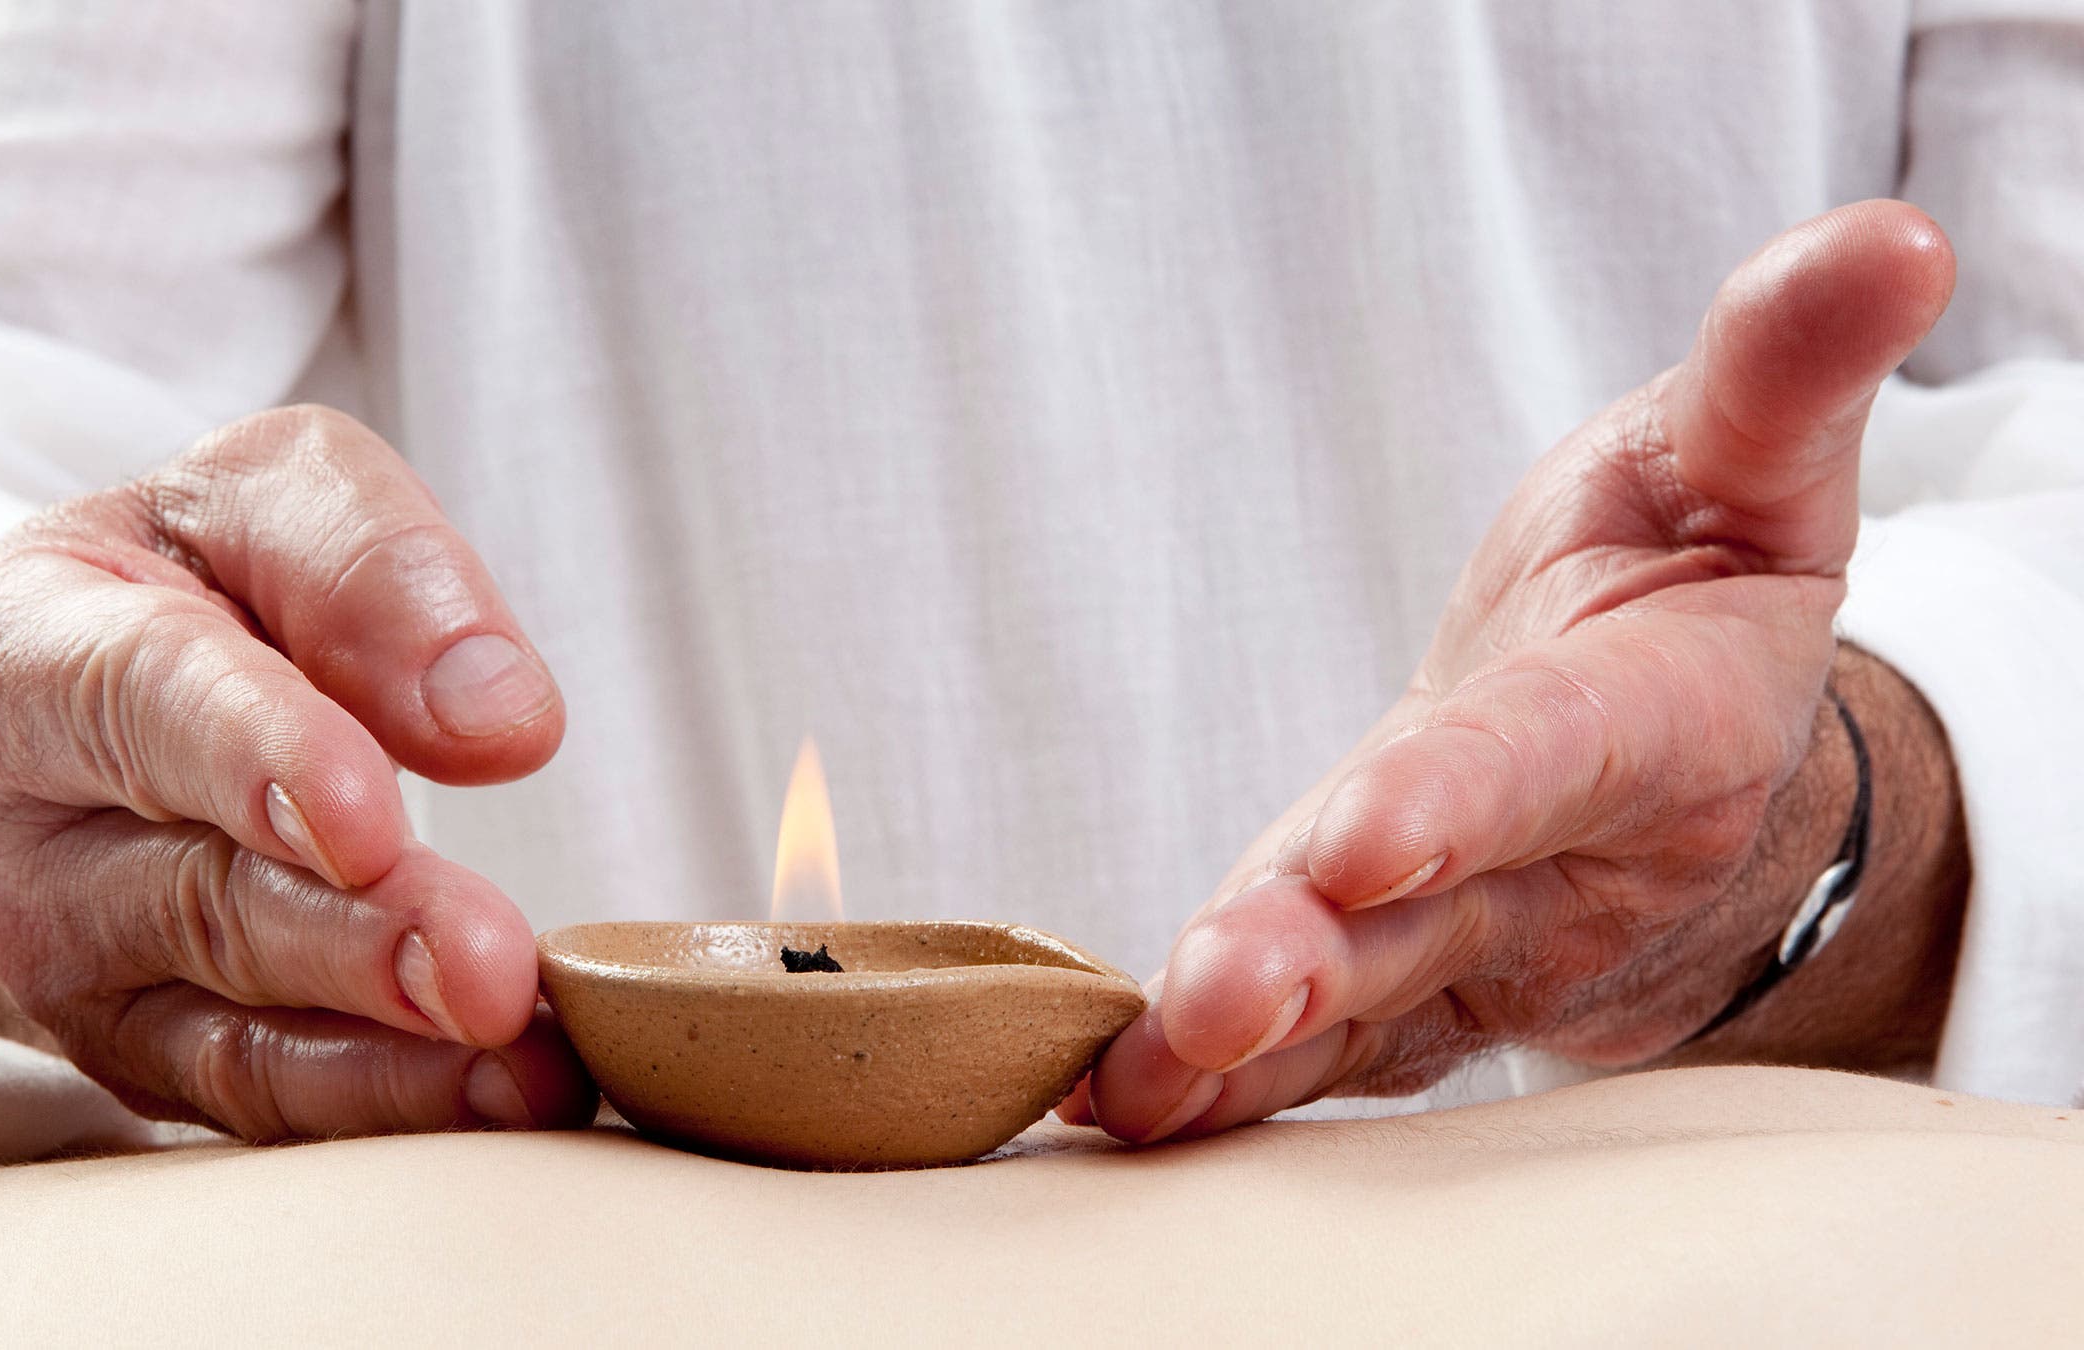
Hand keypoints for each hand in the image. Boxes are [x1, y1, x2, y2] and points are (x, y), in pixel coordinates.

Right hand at [0, 406, 596, 1139]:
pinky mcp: (134, 1049)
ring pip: (229, 1024)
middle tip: (489, 970)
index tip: (374, 818)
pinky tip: (500, 1090)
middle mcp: (15, 826)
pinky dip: (384, 1101)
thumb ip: (376, 571)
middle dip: (357, 935)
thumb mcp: (269, 498)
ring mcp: (66, 959)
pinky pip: (258, 1096)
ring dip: (391, 1046)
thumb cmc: (187, 576)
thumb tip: (496, 714)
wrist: (73, 687)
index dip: (258, 759)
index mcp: (16, 646)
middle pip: (198, 892)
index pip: (136, 698)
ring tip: (523, 1049)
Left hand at [1083, 201, 1970, 1141]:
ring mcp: (1477, 944)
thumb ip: (1782, 367)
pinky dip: (1223, 1087)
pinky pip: (1320, 1048)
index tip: (1362, 843)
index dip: (1457, 800)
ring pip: (1360, 1005)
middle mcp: (1560, 863)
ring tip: (1135, 1090)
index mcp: (1648, 724)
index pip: (1540, 758)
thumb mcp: (1750, 459)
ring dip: (1247, 1051)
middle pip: (1431, 919)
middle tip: (1207, 1002)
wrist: (1677, 748)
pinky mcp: (1407, 990)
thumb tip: (1892, 236)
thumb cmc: (1689, 584)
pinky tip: (1121, 1108)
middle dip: (1318, 960)